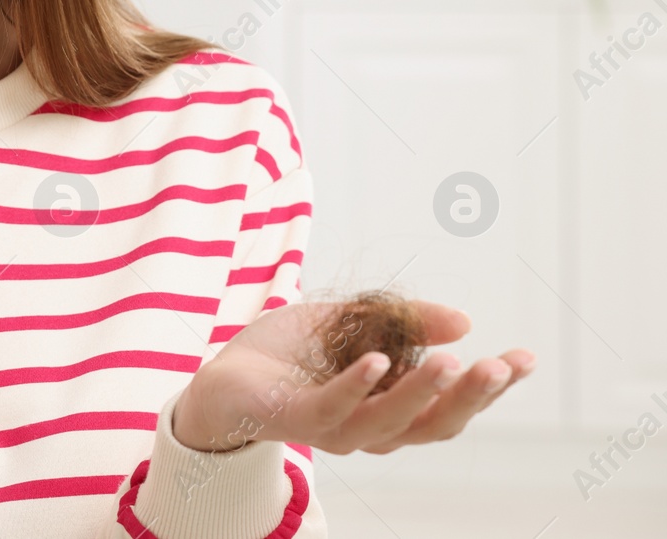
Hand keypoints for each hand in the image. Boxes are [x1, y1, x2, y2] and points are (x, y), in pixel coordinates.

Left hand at [171, 300, 535, 455]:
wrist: (223, 375)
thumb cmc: (293, 353)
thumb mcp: (355, 322)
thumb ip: (405, 321)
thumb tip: (464, 319)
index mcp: (391, 409)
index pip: (451, 406)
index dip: (491, 387)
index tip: (526, 358)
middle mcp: (369, 429)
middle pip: (433, 425)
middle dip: (471, 396)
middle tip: (501, 364)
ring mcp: (332, 428)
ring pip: (388, 422)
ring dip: (421, 391)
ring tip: (453, 360)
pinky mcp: (293, 419)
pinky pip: (330, 408)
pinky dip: (356, 385)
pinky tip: (379, 359)